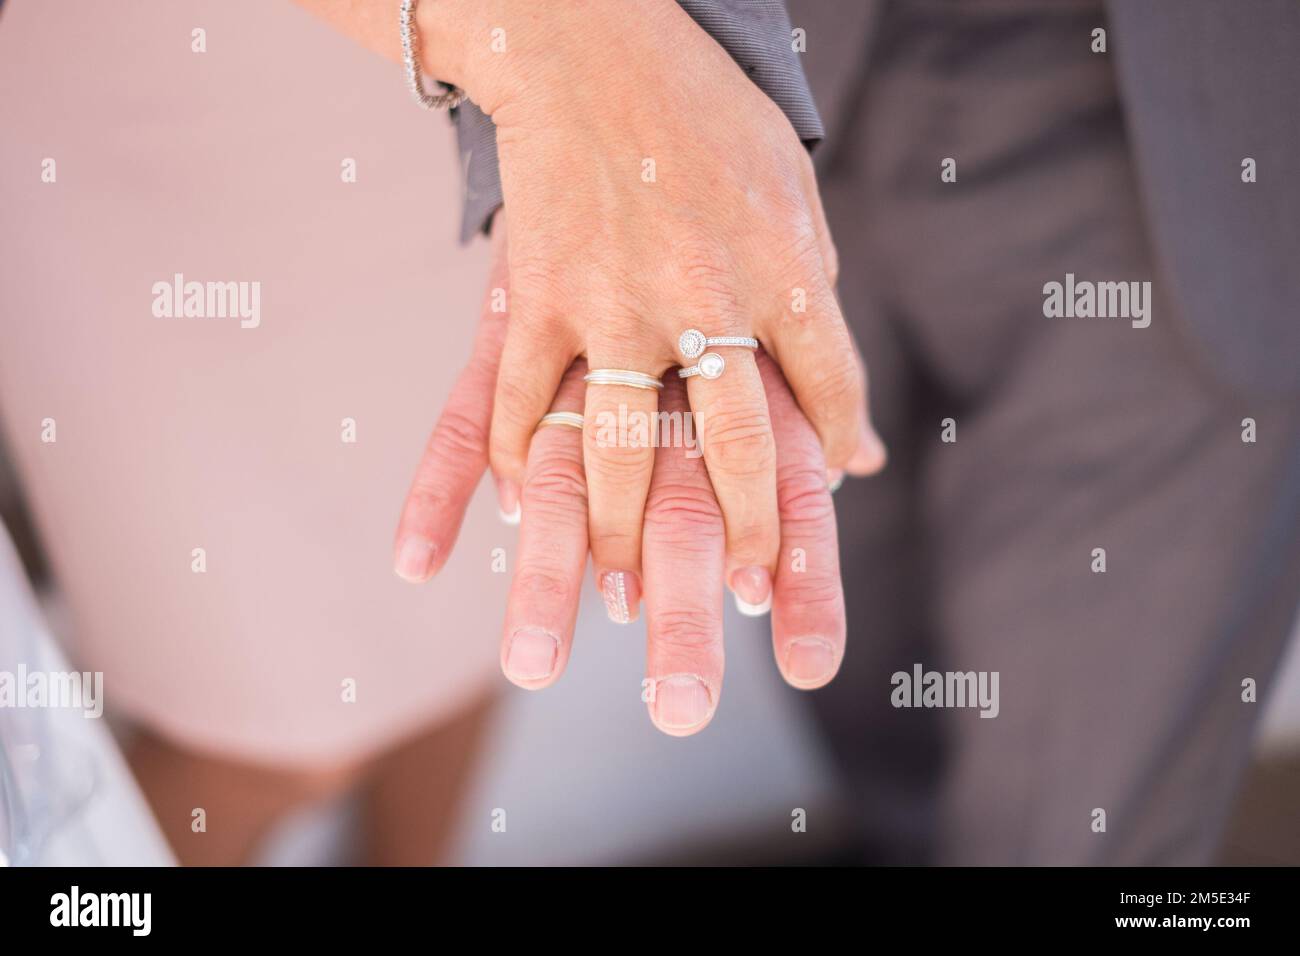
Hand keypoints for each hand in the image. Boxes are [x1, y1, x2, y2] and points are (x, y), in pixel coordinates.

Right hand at [417, 0, 883, 614]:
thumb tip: (852, 434)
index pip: (829, 386)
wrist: (593, 46)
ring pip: (623, 444)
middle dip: (747, 531)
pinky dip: (516, 458)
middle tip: (744, 598)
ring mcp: (615, 298)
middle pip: (736, 443)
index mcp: (783, 264)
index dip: (828, 464)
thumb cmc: (708, 119)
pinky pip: (522, 396)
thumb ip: (819, 309)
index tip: (823, 516)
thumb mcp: (793, 195)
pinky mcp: (540, 293)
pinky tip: (517, 504)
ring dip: (620, 531)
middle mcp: (706, 293)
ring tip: (621, 592)